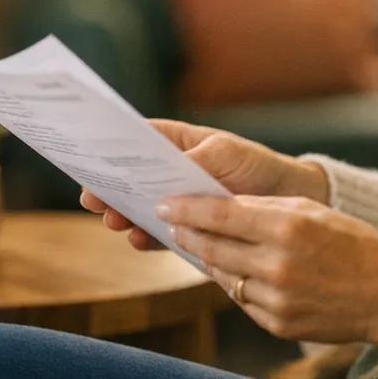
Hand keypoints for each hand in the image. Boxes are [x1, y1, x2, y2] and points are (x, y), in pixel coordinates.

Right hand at [79, 120, 329, 250]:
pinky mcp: (188, 229)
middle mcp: (172, 173)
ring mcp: (178, 202)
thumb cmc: (257, 165)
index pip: (138, 139)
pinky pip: (161, 233)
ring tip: (113, 219)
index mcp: (178, 144)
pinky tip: (138, 239)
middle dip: (111, 186)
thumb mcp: (228, 154)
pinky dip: (148, 236)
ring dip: (124, 213)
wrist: (288, 201)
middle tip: (92, 196)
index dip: (111, 145)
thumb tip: (166, 175)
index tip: (89, 154)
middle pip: (132, 177)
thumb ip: (196, 160)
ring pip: (141, 206)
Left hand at [157, 194, 377, 347]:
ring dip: (210, 260)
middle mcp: (278, 264)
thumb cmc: (353, 244)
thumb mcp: (313, 212)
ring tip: (201, 245)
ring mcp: (277, 298)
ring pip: (225, 276)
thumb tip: (222, 208)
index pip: (221, 214)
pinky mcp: (278, 324)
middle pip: (214, 247)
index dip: (188, 208)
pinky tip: (237, 272)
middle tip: (172, 223)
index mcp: (288, 227)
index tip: (166, 204)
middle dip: (188, 233)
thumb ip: (267, 210)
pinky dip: (238, 284)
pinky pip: (244, 300)